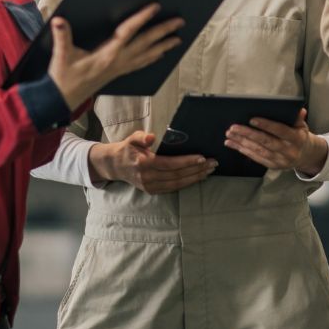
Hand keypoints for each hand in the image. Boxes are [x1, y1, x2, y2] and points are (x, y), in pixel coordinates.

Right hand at [47, 5, 182, 109]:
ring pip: (147, 56)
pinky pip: (141, 64)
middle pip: (146, 43)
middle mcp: (118, 61)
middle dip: (164, 32)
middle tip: (179, 22)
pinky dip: (153, 58)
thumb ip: (62, 36)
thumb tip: (59, 20)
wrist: (62, 100)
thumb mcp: (61, 56)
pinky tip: (160, 54)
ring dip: (164, 46)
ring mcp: (120, 69)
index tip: (155, 7)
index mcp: (107, 55)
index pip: (129, 32)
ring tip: (178, 39)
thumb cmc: (63, 78)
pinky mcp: (118, 74)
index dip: (142, 18)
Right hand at [89, 131, 216, 193]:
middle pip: (177, 176)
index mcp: (144, 164)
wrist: (116, 165)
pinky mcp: (153, 191)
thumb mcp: (132, 138)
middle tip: (212, 163)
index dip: (187, 162)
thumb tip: (152, 137)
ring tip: (209, 170)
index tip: (201, 157)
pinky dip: (187, 183)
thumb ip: (141, 137)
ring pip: (177, 184)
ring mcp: (150, 186)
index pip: (170, 164)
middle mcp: (148, 178)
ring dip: (195, 178)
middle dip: (197, 170)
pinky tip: (198, 177)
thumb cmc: (127, 148)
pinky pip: (173, 188)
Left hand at [224, 108, 327, 177]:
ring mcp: (280, 161)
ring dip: (242, 142)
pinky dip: (243, 151)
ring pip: (258, 151)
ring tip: (229, 135)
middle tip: (233, 127)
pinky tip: (233, 144)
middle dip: (248, 134)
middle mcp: (288, 151)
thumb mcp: (302, 125)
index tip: (252, 119)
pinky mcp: (273, 166)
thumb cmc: (299, 136)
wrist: (305, 156)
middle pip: (266, 142)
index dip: (266, 125)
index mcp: (297, 139)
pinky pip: (256, 158)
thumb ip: (298, 117)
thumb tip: (298, 108)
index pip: (280, 130)